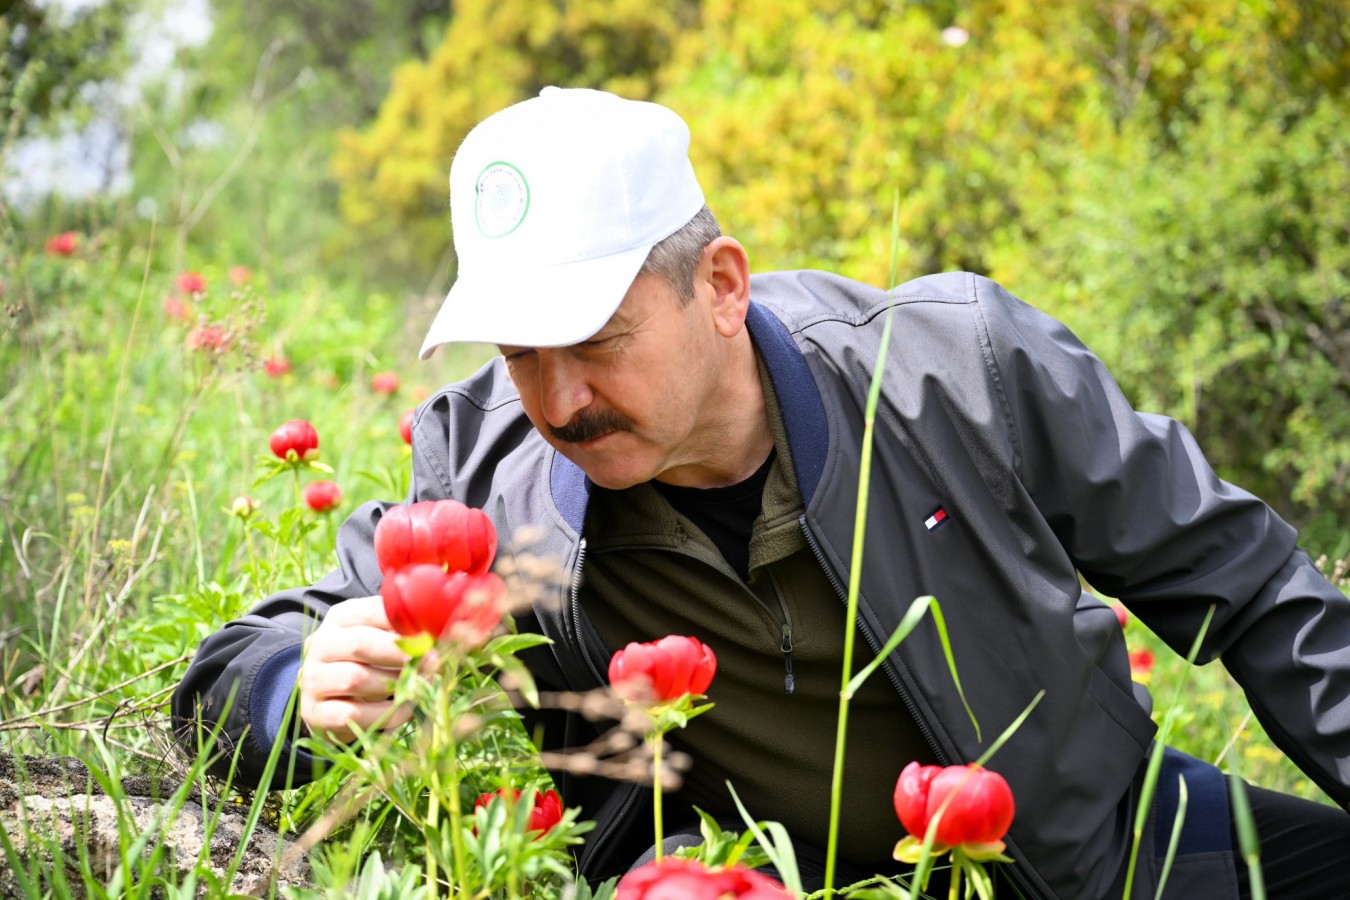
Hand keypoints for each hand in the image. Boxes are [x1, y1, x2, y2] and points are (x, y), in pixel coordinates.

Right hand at [299, 595, 422, 742]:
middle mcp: (319, 645)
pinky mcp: (315, 713)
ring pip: (355, 679)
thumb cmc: (368, 664)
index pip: (370, 611)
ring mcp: (312, 680)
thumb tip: (441, 629)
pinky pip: (353, 714)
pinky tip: (403, 709)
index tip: (431, 634)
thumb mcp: (383, 640)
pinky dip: (383, 714)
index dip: (404, 623)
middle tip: (432, 661)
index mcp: (339, 618)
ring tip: (419, 687)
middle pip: (360, 643)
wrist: (335, 703)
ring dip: (394, 684)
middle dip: (401, 654)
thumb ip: (404, 631)